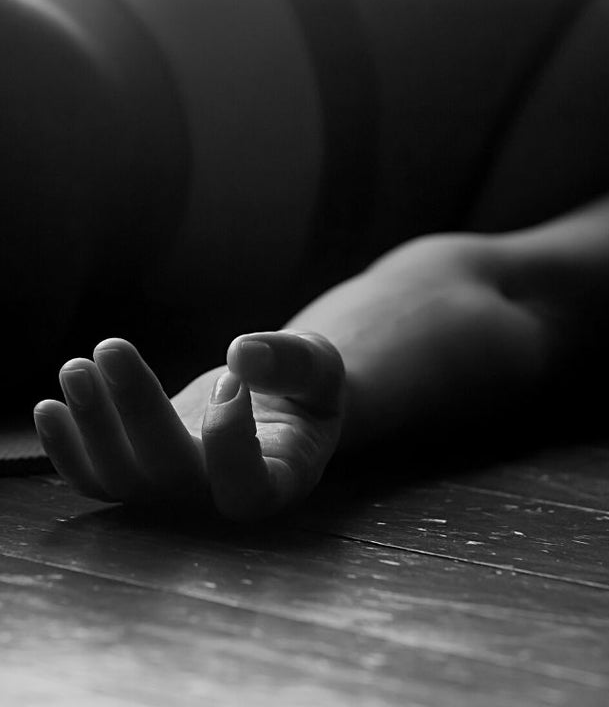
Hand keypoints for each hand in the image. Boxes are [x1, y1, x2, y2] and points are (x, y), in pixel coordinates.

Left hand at [33, 332, 345, 520]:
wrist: (279, 404)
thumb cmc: (307, 388)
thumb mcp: (322, 367)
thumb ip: (295, 362)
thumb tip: (241, 354)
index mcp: (280, 480)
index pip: (247, 489)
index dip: (229, 443)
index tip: (231, 379)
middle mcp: (219, 499)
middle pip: (169, 475)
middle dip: (135, 410)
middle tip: (111, 346)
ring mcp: (174, 493)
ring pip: (121, 479)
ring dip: (90, 425)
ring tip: (78, 366)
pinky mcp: (140, 476)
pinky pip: (95, 478)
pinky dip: (65, 448)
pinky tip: (51, 404)